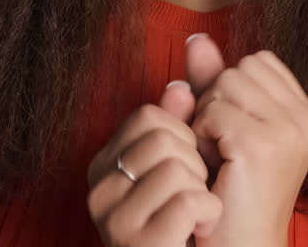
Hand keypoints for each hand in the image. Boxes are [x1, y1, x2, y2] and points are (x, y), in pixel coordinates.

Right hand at [87, 80, 223, 246]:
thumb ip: (179, 120)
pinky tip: (200, 229)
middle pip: (163, 137)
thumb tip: (185, 76)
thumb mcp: (182, 165)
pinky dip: (208, 212)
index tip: (187, 169)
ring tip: (194, 215)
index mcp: (105, 165)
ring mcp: (113, 219)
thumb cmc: (189, 224)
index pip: (149, 116)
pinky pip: (188, 201)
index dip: (184, 137)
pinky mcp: (136, 243)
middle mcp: (99, 189)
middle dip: (195, 164)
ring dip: (202, 190)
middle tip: (192, 196)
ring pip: (176, 168)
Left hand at [183, 34, 307, 246]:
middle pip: (238, 68)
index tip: (234, 134)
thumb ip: (213, 80)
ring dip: (207, 119)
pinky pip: (210, 111)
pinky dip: (201, 137)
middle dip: (217, 103)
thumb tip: (195, 36)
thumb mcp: (222, 125)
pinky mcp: (261, 145)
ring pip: (224, 85)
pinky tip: (213, 168)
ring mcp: (288, 131)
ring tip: (220, 158)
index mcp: (306, 113)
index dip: (232, 91)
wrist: (237, 246)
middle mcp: (306, 120)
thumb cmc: (227, 191)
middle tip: (224, 151)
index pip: (257, 61)